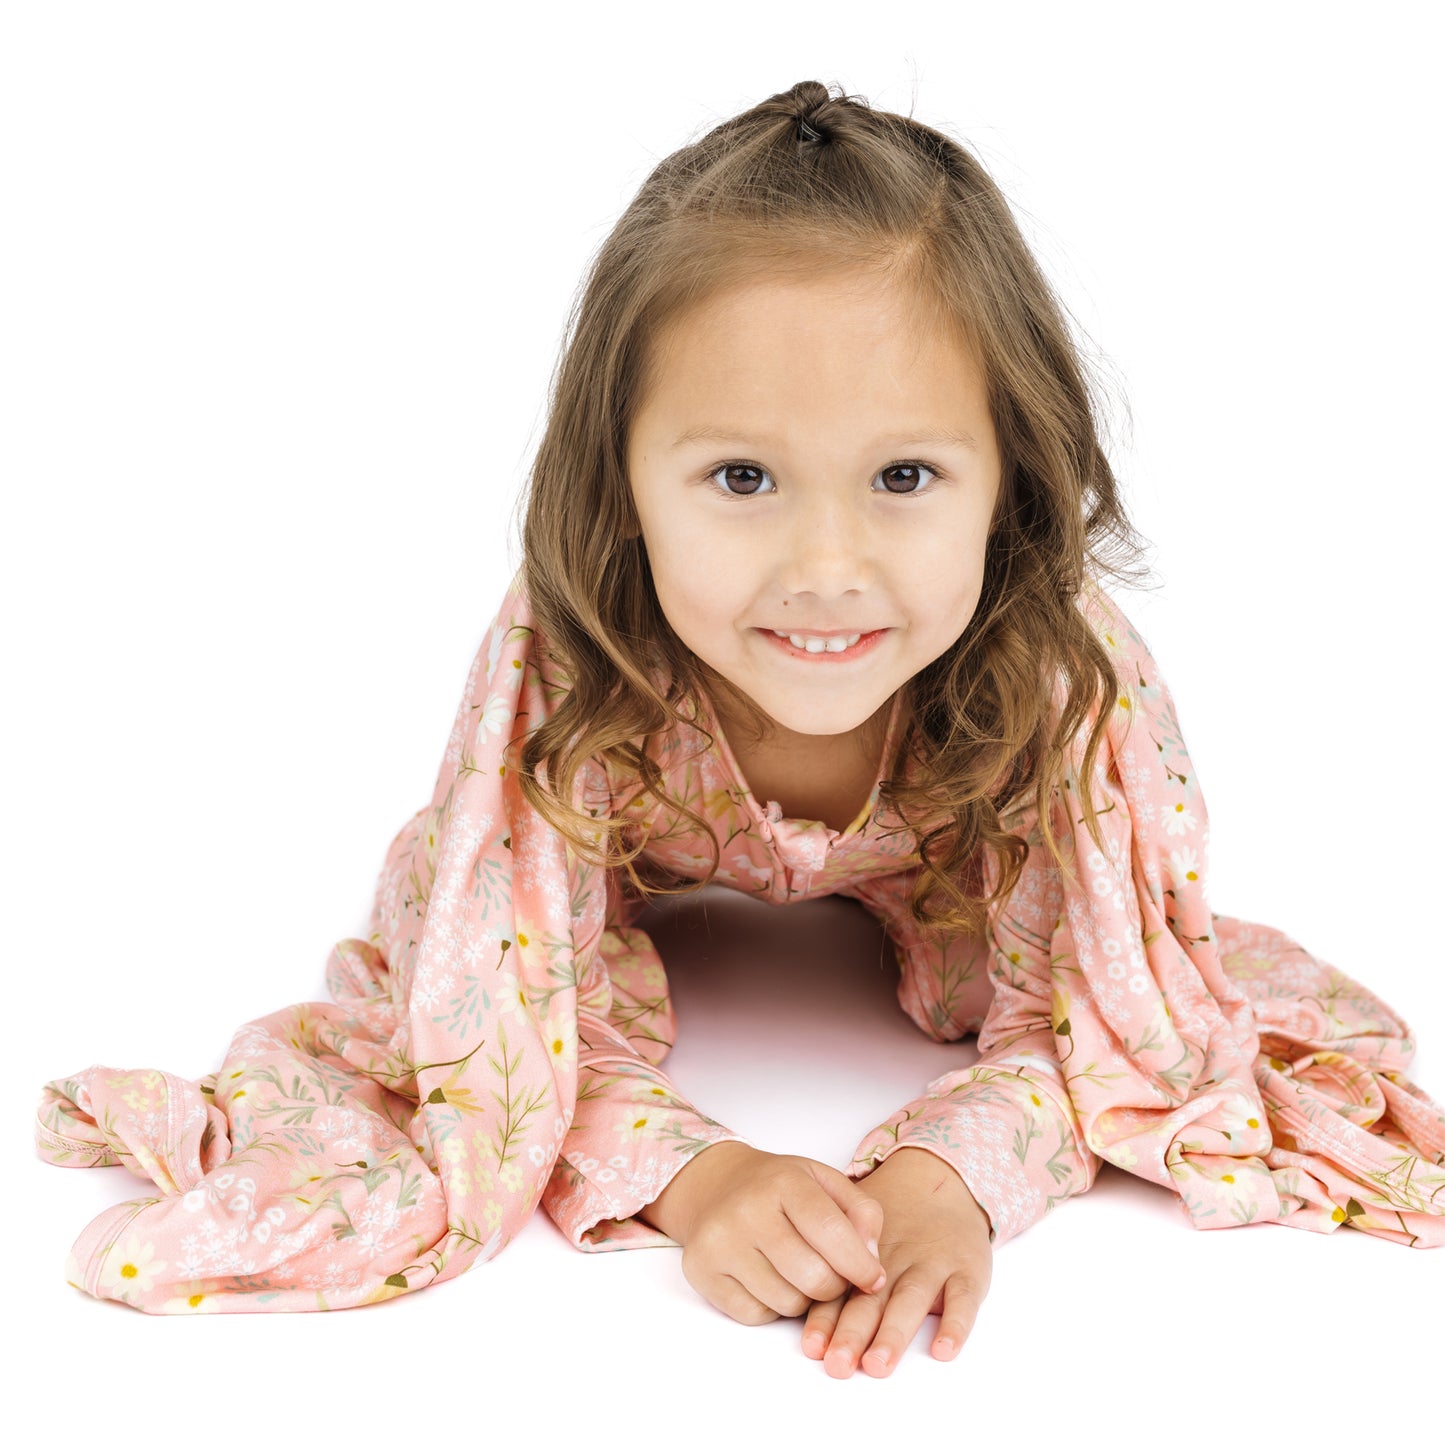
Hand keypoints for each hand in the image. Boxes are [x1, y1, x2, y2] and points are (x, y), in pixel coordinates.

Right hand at [638, 1141, 887, 1324]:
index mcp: (783, 1181)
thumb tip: (871, 1259)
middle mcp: (747, 1210)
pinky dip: (770, 1306)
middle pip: (813, 1277)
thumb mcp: (823, 1181)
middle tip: (832, 1275)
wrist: (715, 1185)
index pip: (832, 1232)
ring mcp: (720, 1242)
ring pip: (786, 1303)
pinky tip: (768, 1279)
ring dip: (803, 1298)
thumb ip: (861, 1212)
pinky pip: (755, 1315)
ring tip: (797, 1272)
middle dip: (833, 1286)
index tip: (873, 1279)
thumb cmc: (777, 1187)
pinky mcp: (702, 1272)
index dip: (860, 1264)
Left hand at [801, 1146, 992, 1377]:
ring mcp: (933, 1266)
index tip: (812, 1347)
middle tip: (837, 1364)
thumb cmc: (893, 1222)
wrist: (942, 1182)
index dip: (826, 1319)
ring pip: (913, 1299)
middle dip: (853, 1333)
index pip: (841, 1289)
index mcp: (865, 1255)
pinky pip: (964, 1299)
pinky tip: (943, 1349)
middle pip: (872, 1300)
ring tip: (877, 1364)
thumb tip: (792, 1302)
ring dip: (894, 1333)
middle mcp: (896, 1262)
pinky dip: (956, 1324)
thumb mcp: (859, 1232)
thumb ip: (832, 1266)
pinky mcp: (968, 1270)